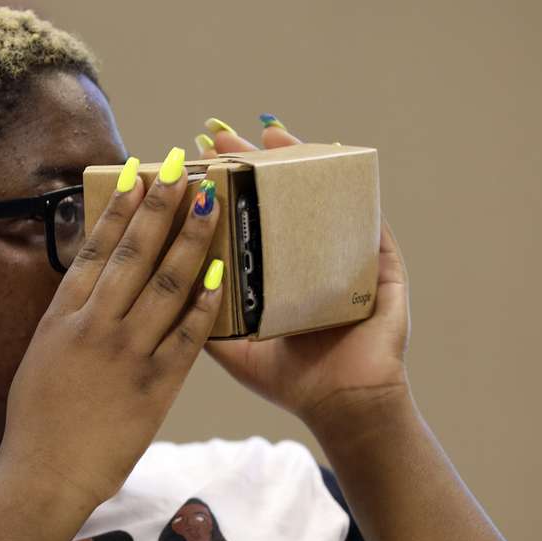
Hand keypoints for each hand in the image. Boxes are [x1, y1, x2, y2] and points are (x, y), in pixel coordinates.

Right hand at [0, 148, 224, 508]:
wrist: (43, 474)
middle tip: (182, 167)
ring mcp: (125, 354)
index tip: (136, 174)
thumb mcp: (40, 358)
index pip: (94, 249)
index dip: (119, 209)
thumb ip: (66, 322)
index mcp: (61, 317)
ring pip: (166, 284)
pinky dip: (206, 303)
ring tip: (210, 203)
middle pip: (133, 253)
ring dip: (190, 239)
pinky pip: (188, 337)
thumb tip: (86, 288)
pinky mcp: (154, 386)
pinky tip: (223, 274)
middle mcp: (93, 326)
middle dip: (160, 205)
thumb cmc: (36, 422)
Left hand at [195, 116, 412, 429]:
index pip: (243, 217)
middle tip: (217, 134)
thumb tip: (158, 288)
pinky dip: (356, 191)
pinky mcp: (383, 267)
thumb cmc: (288, 380)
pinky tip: (337, 162)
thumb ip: (199, 317)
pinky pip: (371, 219)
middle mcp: (308, 258)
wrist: (342, 409)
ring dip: (298, 160)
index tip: (190, 160)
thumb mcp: (234, 345)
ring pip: (321, 196)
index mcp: (274, 273)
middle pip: (276, 197)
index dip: (219, 188)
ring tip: (270, 132)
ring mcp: (347, 258)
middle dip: (249, 162)